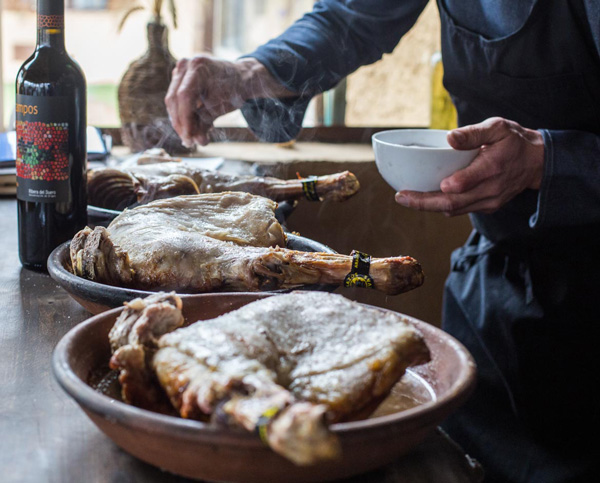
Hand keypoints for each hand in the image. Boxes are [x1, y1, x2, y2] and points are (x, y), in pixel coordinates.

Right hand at [165, 56, 294, 146]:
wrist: (240, 78)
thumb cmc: (233, 91)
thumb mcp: (221, 108)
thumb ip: (205, 124)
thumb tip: (196, 141)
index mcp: (198, 67)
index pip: (184, 96)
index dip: (185, 120)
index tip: (189, 138)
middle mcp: (186, 64)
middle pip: (175, 99)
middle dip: (181, 124)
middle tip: (189, 142)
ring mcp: (181, 69)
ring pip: (173, 100)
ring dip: (180, 121)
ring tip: (191, 137)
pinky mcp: (179, 77)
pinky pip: (176, 98)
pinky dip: (183, 114)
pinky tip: (192, 126)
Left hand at [394, 117, 544, 215]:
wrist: (536, 162)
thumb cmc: (513, 141)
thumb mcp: (498, 127)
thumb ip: (474, 133)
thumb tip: (450, 138)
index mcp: (492, 167)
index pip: (464, 183)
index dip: (443, 187)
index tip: (422, 185)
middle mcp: (490, 189)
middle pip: (452, 203)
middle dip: (424, 203)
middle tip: (401, 198)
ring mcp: (488, 201)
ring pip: (454, 210)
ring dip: (429, 206)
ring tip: (407, 199)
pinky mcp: (486, 207)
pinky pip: (460, 210)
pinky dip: (442, 205)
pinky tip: (426, 198)